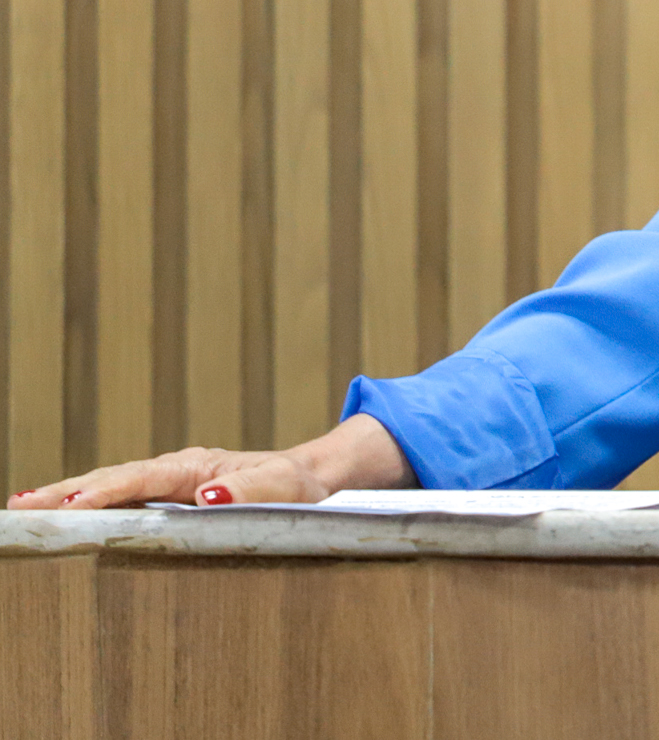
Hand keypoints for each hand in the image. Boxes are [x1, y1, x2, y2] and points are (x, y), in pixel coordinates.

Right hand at [6, 414, 412, 509]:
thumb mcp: (285, 488)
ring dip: (68, 495)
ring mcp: (169, 479)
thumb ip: (250, 491)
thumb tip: (205, 495)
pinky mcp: (168, 493)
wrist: (310, 476)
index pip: (140, 479)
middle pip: (112, 477)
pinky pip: (121, 495)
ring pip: (110, 484)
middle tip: (20, 507)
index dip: (104, 494)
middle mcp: (176, 468)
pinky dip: (89, 501)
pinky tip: (63, 513)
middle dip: (65, 492)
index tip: (69, 508)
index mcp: (195, 466)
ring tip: (24, 507)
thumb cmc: (298, 485)